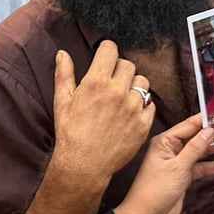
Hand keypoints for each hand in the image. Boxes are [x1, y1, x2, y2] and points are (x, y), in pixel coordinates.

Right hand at [52, 42, 155, 179]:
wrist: (84, 164)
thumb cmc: (70, 132)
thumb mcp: (62, 101)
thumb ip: (64, 74)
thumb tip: (62, 53)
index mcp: (97, 82)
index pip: (110, 49)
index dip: (106, 50)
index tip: (104, 57)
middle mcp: (118, 91)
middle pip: (128, 64)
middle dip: (118, 69)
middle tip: (110, 81)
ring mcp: (134, 108)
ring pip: (142, 81)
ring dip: (133, 85)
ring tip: (122, 97)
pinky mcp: (144, 123)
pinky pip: (150, 103)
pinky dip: (142, 105)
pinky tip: (129, 113)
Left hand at [114, 115, 213, 213]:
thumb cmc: (156, 189)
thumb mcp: (178, 166)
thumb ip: (195, 148)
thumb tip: (209, 130)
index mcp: (165, 141)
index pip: (189, 125)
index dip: (207, 119)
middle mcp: (172, 149)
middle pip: (198, 137)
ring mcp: (179, 162)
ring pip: (203, 151)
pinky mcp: (185, 175)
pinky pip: (203, 167)